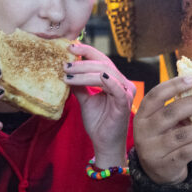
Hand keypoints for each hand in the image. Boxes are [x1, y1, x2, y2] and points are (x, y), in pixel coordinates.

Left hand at [65, 42, 134, 167]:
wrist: (104, 144)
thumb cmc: (99, 123)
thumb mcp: (85, 100)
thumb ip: (80, 85)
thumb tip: (67, 69)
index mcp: (115, 80)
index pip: (102, 60)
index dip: (87, 51)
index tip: (69, 47)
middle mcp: (124, 83)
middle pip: (104, 63)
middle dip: (83, 60)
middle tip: (65, 62)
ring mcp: (126, 93)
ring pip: (105, 73)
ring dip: (84, 72)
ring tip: (67, 74)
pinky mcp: (124, 103)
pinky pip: (116, 88)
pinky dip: (106, 81)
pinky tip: (92, 78)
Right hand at [133, 75, 191, 183]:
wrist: (156, 172)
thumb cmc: (164, 138)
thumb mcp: (163, 123)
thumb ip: (177, 108)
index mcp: (142, 115)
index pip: (155, 96)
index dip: (173, 85)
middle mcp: (144, 132)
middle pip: (170, 113)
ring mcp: (153, 150)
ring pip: (181, 135)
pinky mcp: (164, 165)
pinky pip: (186, 152)